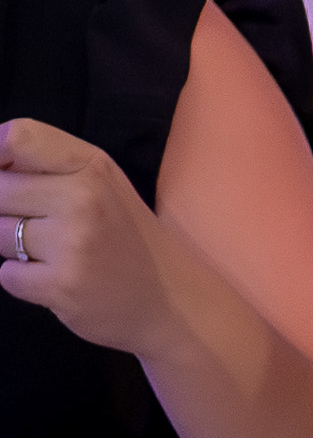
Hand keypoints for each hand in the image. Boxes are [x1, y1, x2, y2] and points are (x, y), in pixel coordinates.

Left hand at [0, 117, 182, 354]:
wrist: (171, 300)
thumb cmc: (128, 237)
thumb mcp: (102, 185)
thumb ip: (51, 166)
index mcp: (93, 166)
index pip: (18, 137)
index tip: (5, 174)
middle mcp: (83, 198)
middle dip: (6, 209)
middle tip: (38, 225)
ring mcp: (72, 243)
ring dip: (12, 246)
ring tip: (49, 254)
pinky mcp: (60, 285)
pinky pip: (6, 274)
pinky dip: (21, 279)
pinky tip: (52, 278)